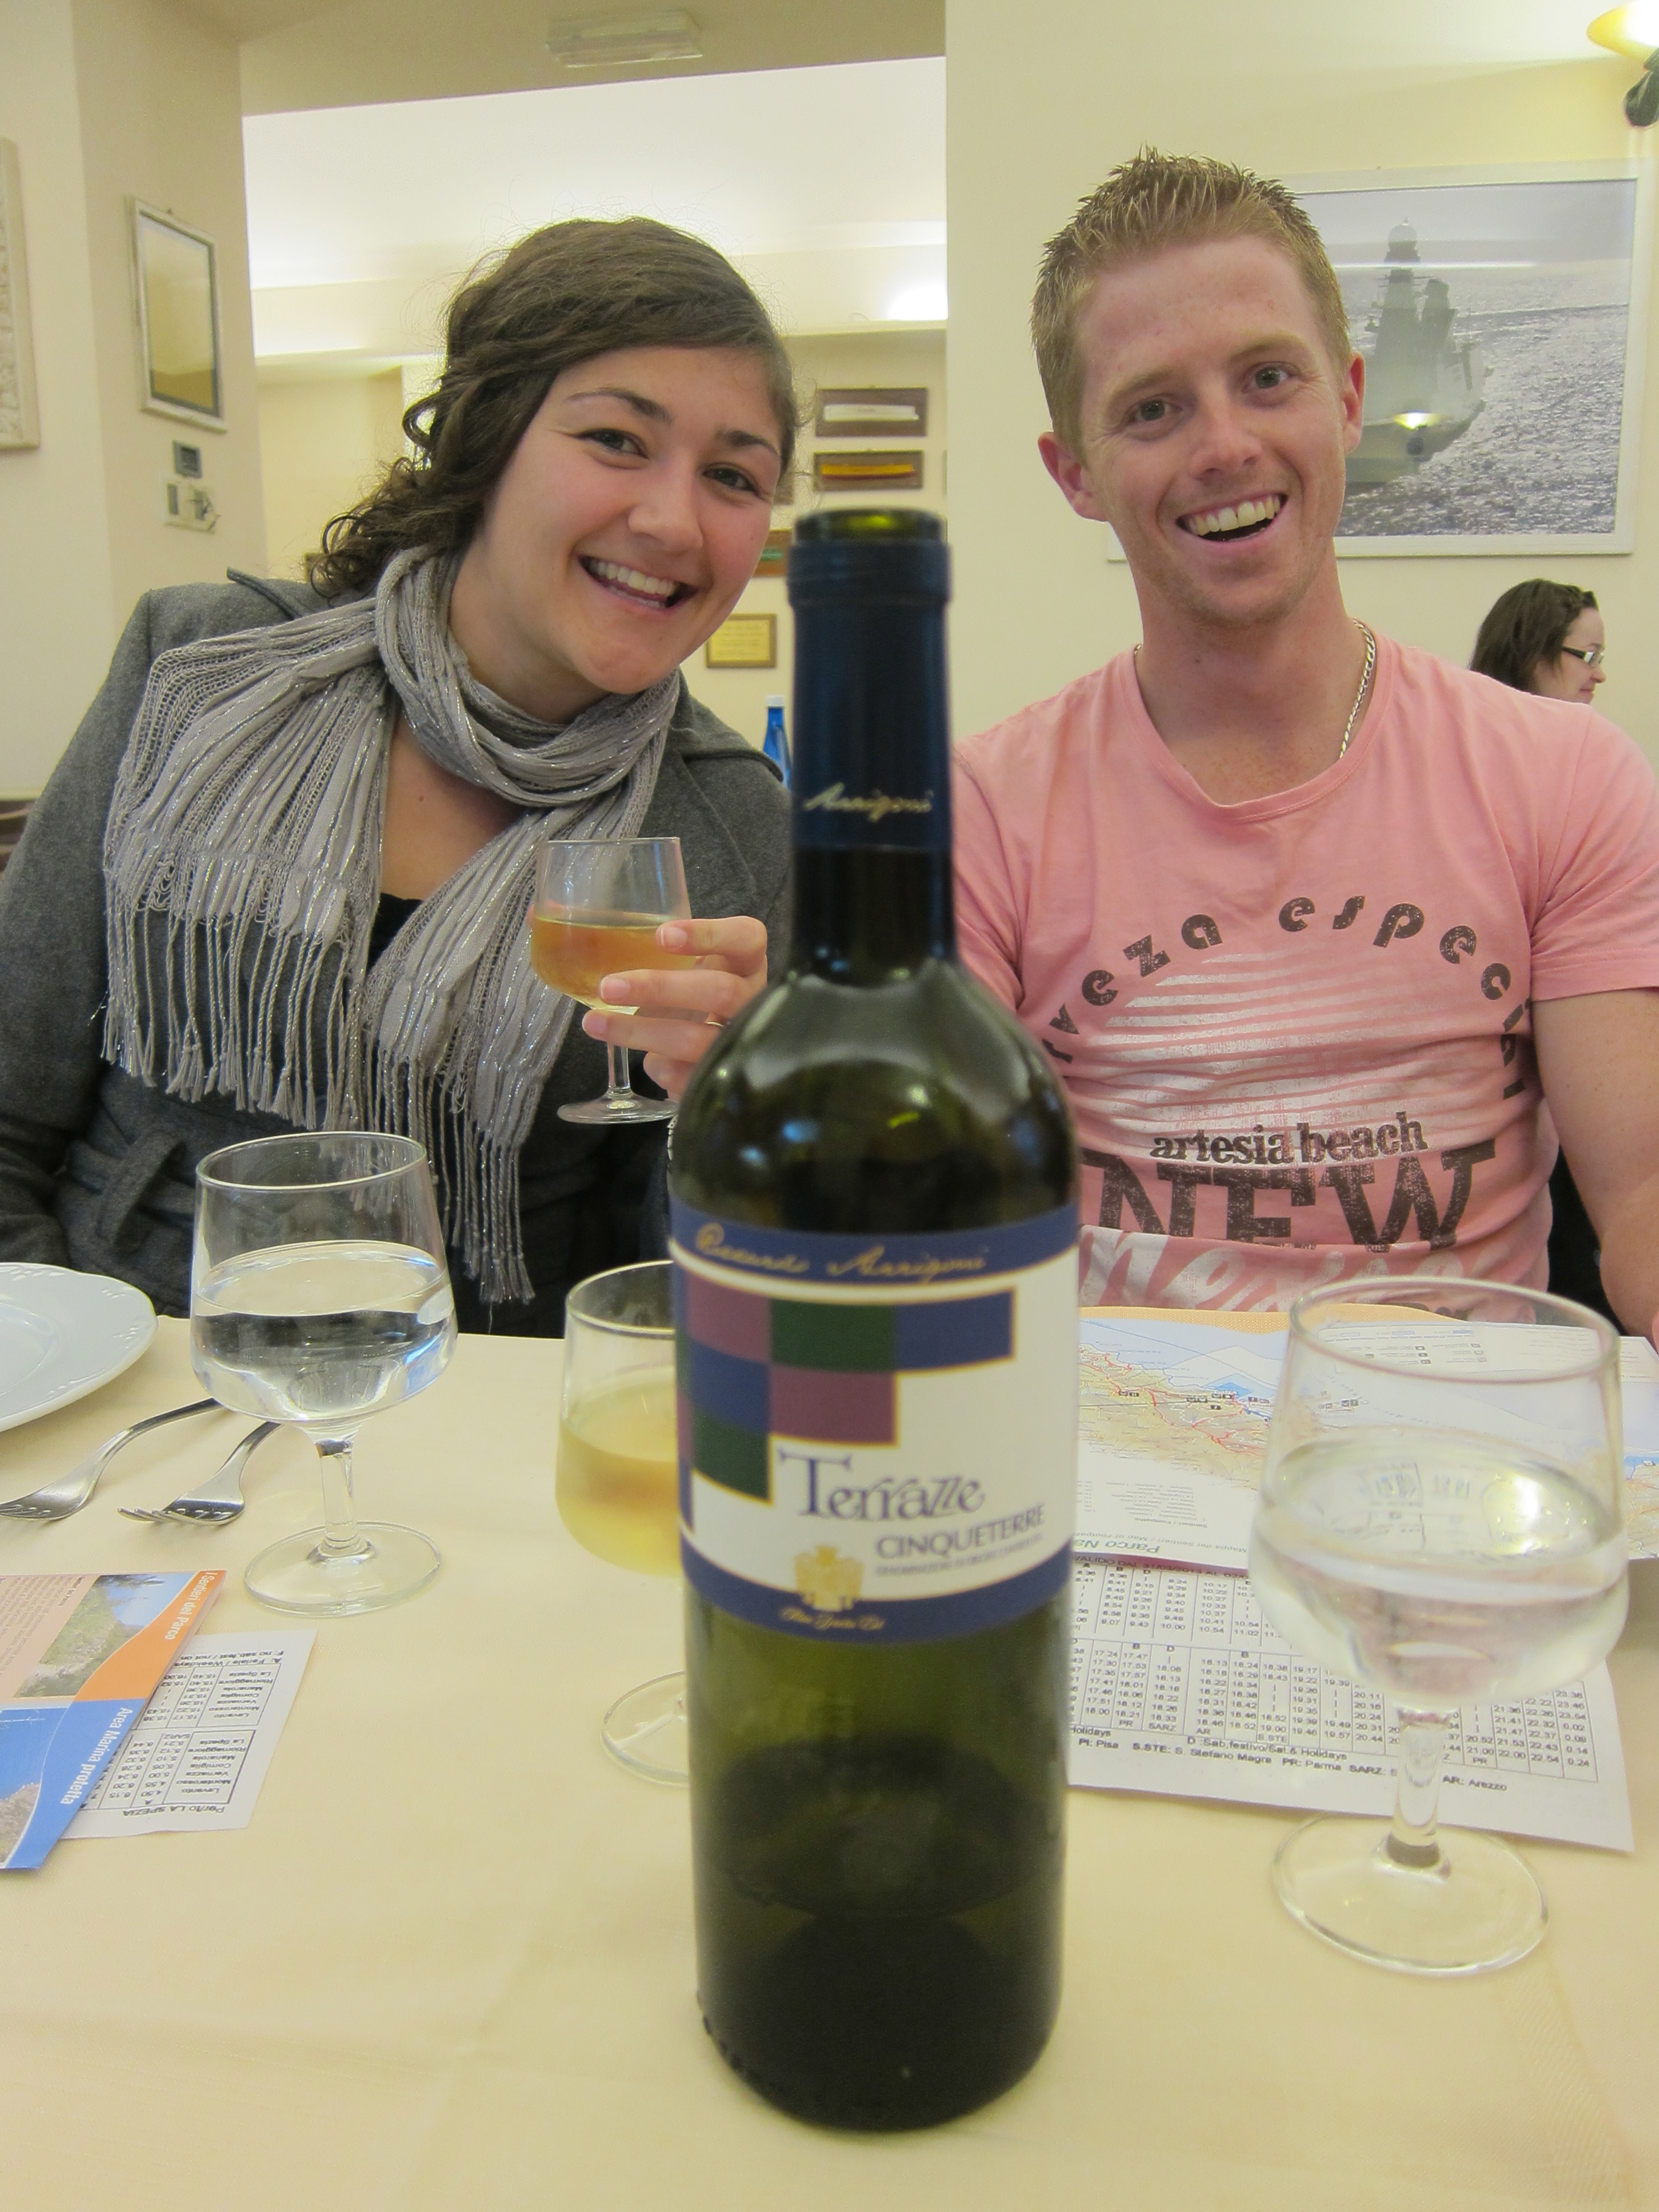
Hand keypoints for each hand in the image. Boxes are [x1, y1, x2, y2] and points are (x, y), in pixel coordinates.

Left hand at [580, 916, 769, 1103]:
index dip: (710, 936)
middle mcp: (755, 1001)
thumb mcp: (694, 969)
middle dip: (660, 989)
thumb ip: (666, 957)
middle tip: (608, 987)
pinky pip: (691, 1076)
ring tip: (596, 1023)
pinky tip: (648, 1062)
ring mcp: (746, 1043)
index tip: (662, 936)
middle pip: (721, 992)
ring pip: (698, 1040)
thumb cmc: (699, 999)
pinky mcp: (730, 1079)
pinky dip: (661, 1067)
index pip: (746, 938)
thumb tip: (595, 943)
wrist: (724, 1056)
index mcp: (748, 964)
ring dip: (641, 1032)